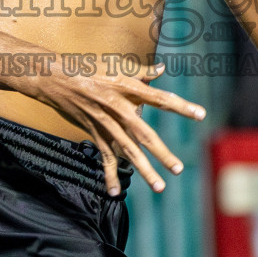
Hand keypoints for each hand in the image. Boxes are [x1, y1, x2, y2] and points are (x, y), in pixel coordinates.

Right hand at [21, 60, 205, 195]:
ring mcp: (106, 123)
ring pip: (127, 151)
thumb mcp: (116, 65)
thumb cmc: (89, 67)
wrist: (56, 77)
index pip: (161, 99)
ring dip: (144, 170)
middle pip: (144, 134)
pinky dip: (109, 175)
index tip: (201, 114)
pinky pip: (104, 157)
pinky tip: (115, 192)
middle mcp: (118, 108)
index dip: (181, 106)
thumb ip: (141, 71)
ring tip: (160, 186)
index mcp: (128, 88)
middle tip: (177, 169)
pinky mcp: (94, 133)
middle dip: (162, 153)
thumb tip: (161, 69)